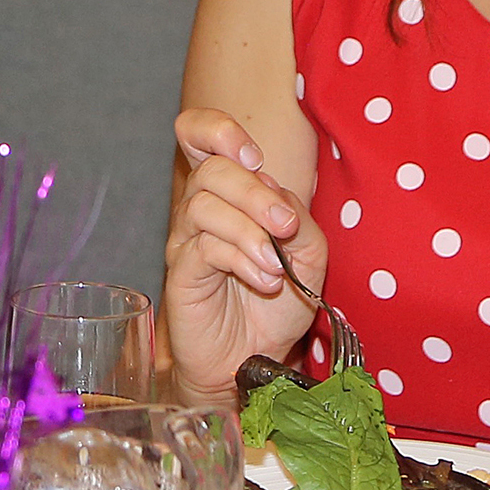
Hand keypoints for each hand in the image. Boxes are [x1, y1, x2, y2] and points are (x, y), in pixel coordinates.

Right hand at [164, 106, 327, 406]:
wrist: (257, 358)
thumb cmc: (278, 303)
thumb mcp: (308, 253)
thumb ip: (297, 215)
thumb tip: (276, 195)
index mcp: (228, 192)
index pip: (197, 135)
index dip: (218, 130)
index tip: (253, 156)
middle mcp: (200, 208)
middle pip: (211, 169)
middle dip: (255, 192)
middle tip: (286, 226)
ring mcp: (186, 240)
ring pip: (204, 204)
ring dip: (251, 231)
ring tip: (276, 266)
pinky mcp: (181, 273)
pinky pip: (205, 247)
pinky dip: (242, 258)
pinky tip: (264, 279)